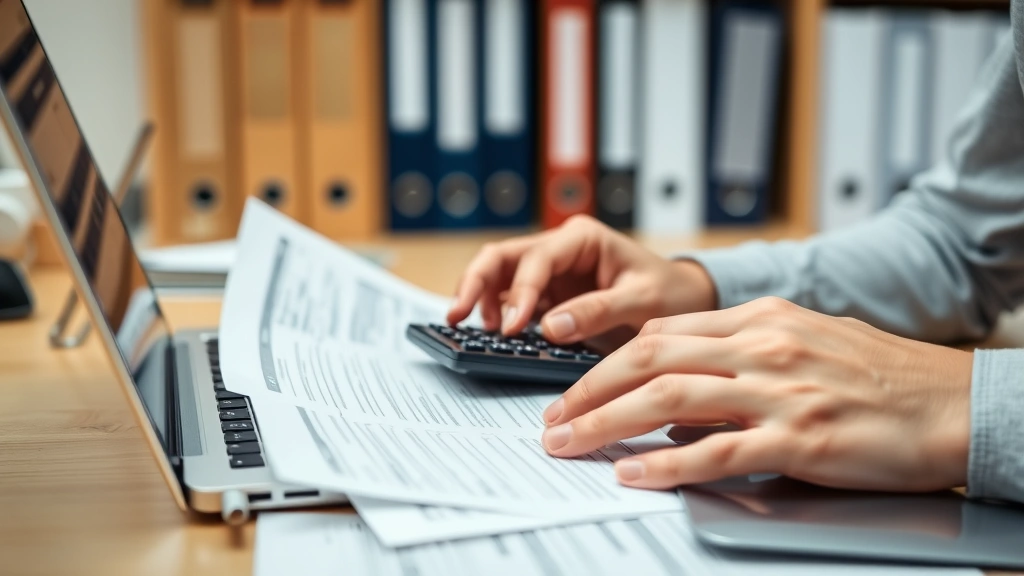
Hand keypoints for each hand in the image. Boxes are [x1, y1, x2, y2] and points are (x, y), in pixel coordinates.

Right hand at [446, 215, 716, 344]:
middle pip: (501, 258)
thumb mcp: (643, 301)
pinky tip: (490, 336)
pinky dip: (496, 316)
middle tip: (457, 314)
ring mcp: (550, 275)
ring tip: (472, 328)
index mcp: (582, 239)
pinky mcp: (548, 299)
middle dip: (476, 283)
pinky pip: (511, 303)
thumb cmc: (669, 293)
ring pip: (498, 277)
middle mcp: (559, 251)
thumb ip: (599, 310)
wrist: (684, 302)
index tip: (512, 327)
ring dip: (481, 299)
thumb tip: (552, 326)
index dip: (519, 292)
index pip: (536, 259)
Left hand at [540, 297, 973, 492]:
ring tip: (568, 443)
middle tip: (552, 418)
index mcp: (760, 318)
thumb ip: (740, 357)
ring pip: (668, 397)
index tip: (575, 387)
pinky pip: (717, 450)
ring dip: (605, 423)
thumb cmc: (882, 376)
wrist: (953, 402)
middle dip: (587, 389)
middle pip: (649, 358)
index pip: (661, 332)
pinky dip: (667, 463)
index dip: (607, 361)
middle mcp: (762, 345)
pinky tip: (633, 474)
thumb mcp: (805, 341)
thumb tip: (680, 395)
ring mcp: (780, 389)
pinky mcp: (800, 436)